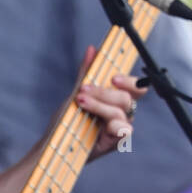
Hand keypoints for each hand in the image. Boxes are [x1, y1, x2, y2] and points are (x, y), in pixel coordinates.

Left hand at [61, 45, 149, 160]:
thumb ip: (87, 72)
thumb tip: (92, 49)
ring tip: (81, 102)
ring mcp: (120, 126)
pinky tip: (99, 125)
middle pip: (126, 97)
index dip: (130, 81)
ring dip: (99, 105)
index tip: (113, 78)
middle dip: (103, 92)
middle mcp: (122, 111)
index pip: (135, 87)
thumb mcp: (77, 92)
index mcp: (117, 98)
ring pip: (121, 111)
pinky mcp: (116, 141)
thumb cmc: (68, 119)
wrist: (56, 144)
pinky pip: (123, 129)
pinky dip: (111, 124)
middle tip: (83, 90)